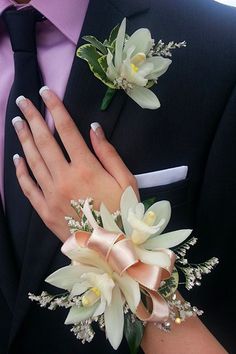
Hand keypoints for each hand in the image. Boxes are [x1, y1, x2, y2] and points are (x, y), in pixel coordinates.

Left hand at [13, 88, 137, 241]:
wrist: (111, 250)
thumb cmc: (123, 213)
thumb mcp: (126, 180)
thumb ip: (108, 153)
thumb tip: (93, 128)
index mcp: (86, 168)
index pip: (66, 129)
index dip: (55, 108)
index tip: (45, 92)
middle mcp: (64, 177)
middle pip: (44, 141)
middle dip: (33, 118)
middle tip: (22, 101)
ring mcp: (50, 194)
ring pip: (33, 161)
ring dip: (24, 139)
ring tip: (17, 121)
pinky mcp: (44, 210)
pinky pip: (28, 187)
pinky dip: (21, 171)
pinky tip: (16, 158)